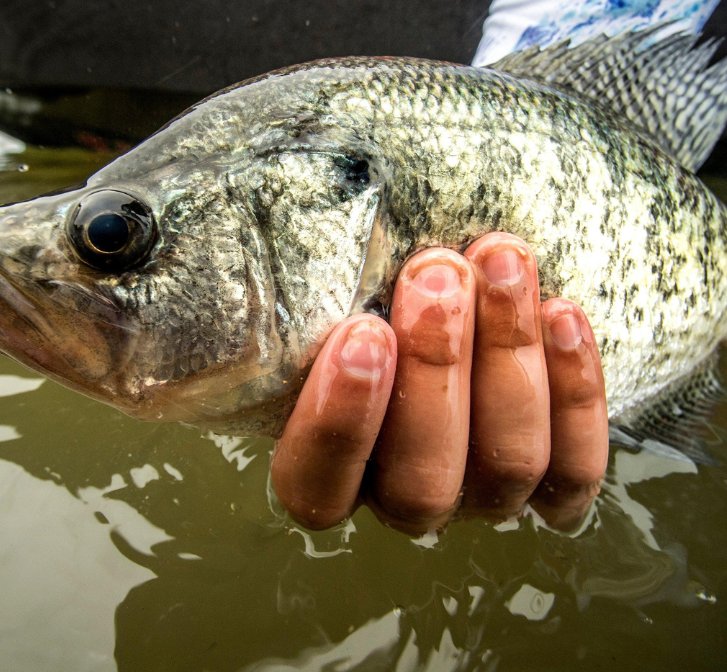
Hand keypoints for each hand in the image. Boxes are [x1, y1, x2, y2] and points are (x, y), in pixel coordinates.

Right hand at [270, 233, 608, 533]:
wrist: (454, 285)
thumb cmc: (356, 279)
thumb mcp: (294, 279)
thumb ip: (244, 277)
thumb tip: (149, 233)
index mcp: (327, 466)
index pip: (317, 487)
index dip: (340, 425)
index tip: (361, 333)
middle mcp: (404, 493)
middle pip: (422, 480)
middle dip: (436, 371)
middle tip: (437, 272)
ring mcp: (484, 493)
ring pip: (506, 466)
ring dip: (507, 357)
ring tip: (502, 259)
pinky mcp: (554, 476)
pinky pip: (575, 467)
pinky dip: (576, 393)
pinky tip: (562, 312)